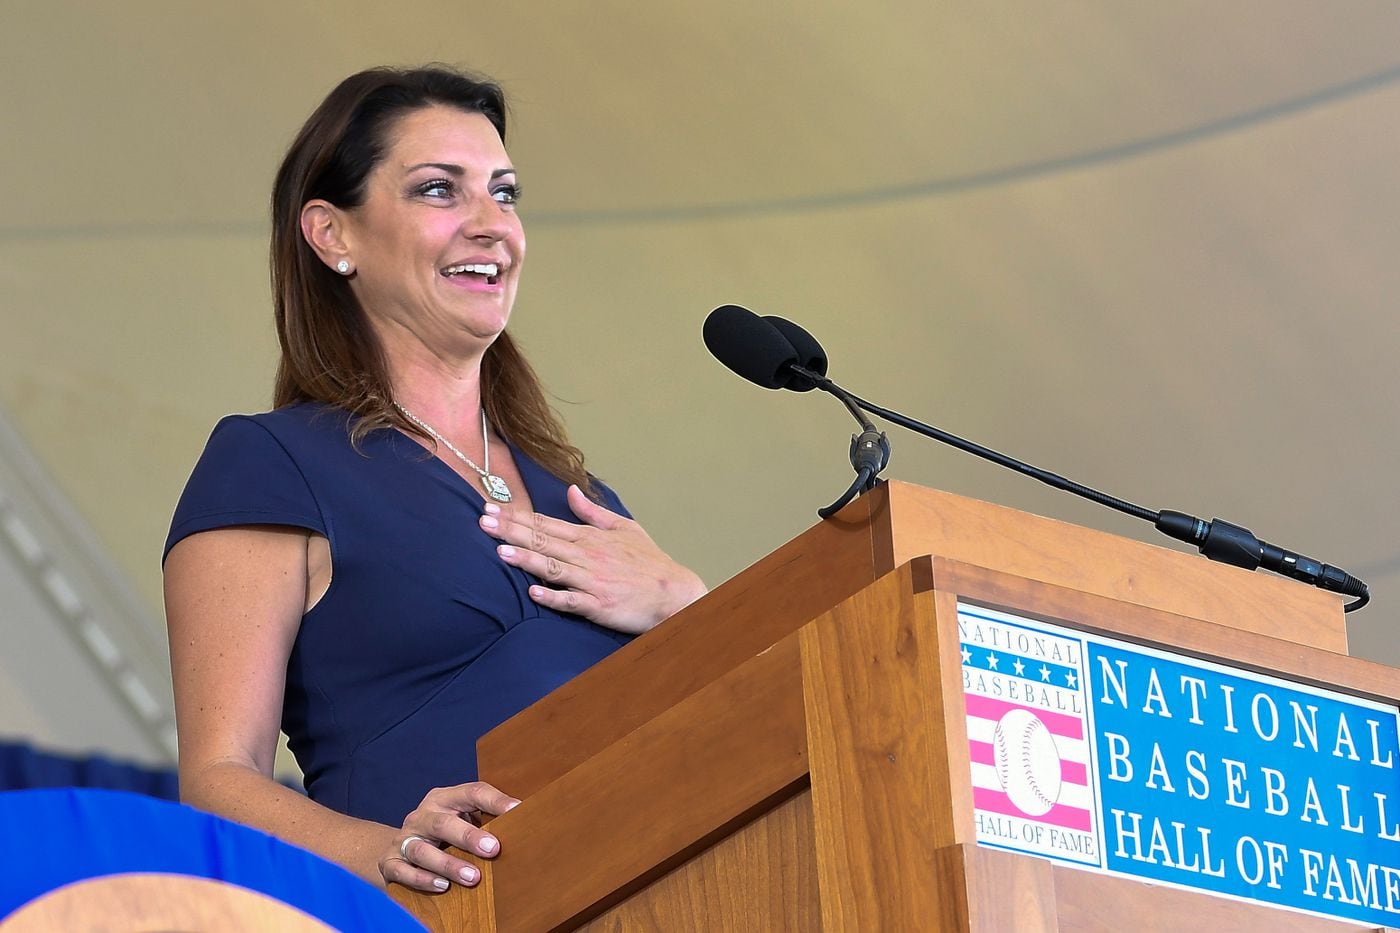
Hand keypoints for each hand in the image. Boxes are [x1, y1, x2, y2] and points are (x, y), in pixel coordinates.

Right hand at [380, 782, 518, 892]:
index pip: (471, 792)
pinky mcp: (389, 862)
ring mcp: (404, 839)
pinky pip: (402, 871)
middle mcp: (421, 816)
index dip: (495, 800)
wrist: (397, 847)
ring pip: (422, 850)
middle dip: (469, 836)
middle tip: (494, 849)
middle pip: (443, 823)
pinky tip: (442, 886)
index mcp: (443, 799)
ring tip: (473, 877)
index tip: (518, 810)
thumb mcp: (463, 819)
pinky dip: (422, 879)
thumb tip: (523, 822)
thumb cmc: (443, 833)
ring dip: (448, 865)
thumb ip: (486, 819)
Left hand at [480, 484, 707, 633]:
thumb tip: (570, 490)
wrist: (674, 593)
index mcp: (590, 537)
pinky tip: (533, 592)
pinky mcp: (599, 605)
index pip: (546, 524)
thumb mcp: (625, 528)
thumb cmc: (649, 562)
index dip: (516, 516)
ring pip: (553, 568)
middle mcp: (588, 556)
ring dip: (527, 560)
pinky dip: (553, 597)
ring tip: (501, 552)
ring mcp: (593, 581)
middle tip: (482, 522)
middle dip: (511, 531)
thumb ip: (593, 511)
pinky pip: (572, 601)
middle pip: (543, 541)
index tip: (489, 508)